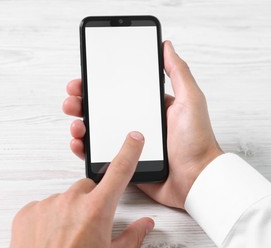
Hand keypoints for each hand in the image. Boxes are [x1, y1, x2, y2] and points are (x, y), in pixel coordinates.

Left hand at [8, 132, 153, 247]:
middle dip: (92, 200)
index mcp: (97, 210)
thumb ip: (132, 237)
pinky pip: (44, 207)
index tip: (134, 139)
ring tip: (67, 237)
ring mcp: (47, 205)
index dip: (129, 152)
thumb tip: (145, 225)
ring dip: (69, 211)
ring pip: (65, 198)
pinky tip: (49, 238)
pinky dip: (48, 218)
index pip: (119, 172)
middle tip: (89, 225)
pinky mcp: (27, 212)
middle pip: (88, 187)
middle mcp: (71, 201)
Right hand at [63, 41, 222, 208]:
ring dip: (80, 124)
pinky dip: (85, 149)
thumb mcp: (190, 99)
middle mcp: (137, 124)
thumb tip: (165, 46)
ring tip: (75, 123)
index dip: (98, 85)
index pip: (118, 92)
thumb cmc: (196, 141)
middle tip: (73, 99)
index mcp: (149, 108)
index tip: (84, 79)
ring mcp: (129, 144)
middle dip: (83, 102)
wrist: (197, 179)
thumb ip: (177, 72)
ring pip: (97, 131)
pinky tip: (78, 142)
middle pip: (102, 110)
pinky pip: (100, 155)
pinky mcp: (125, 164)